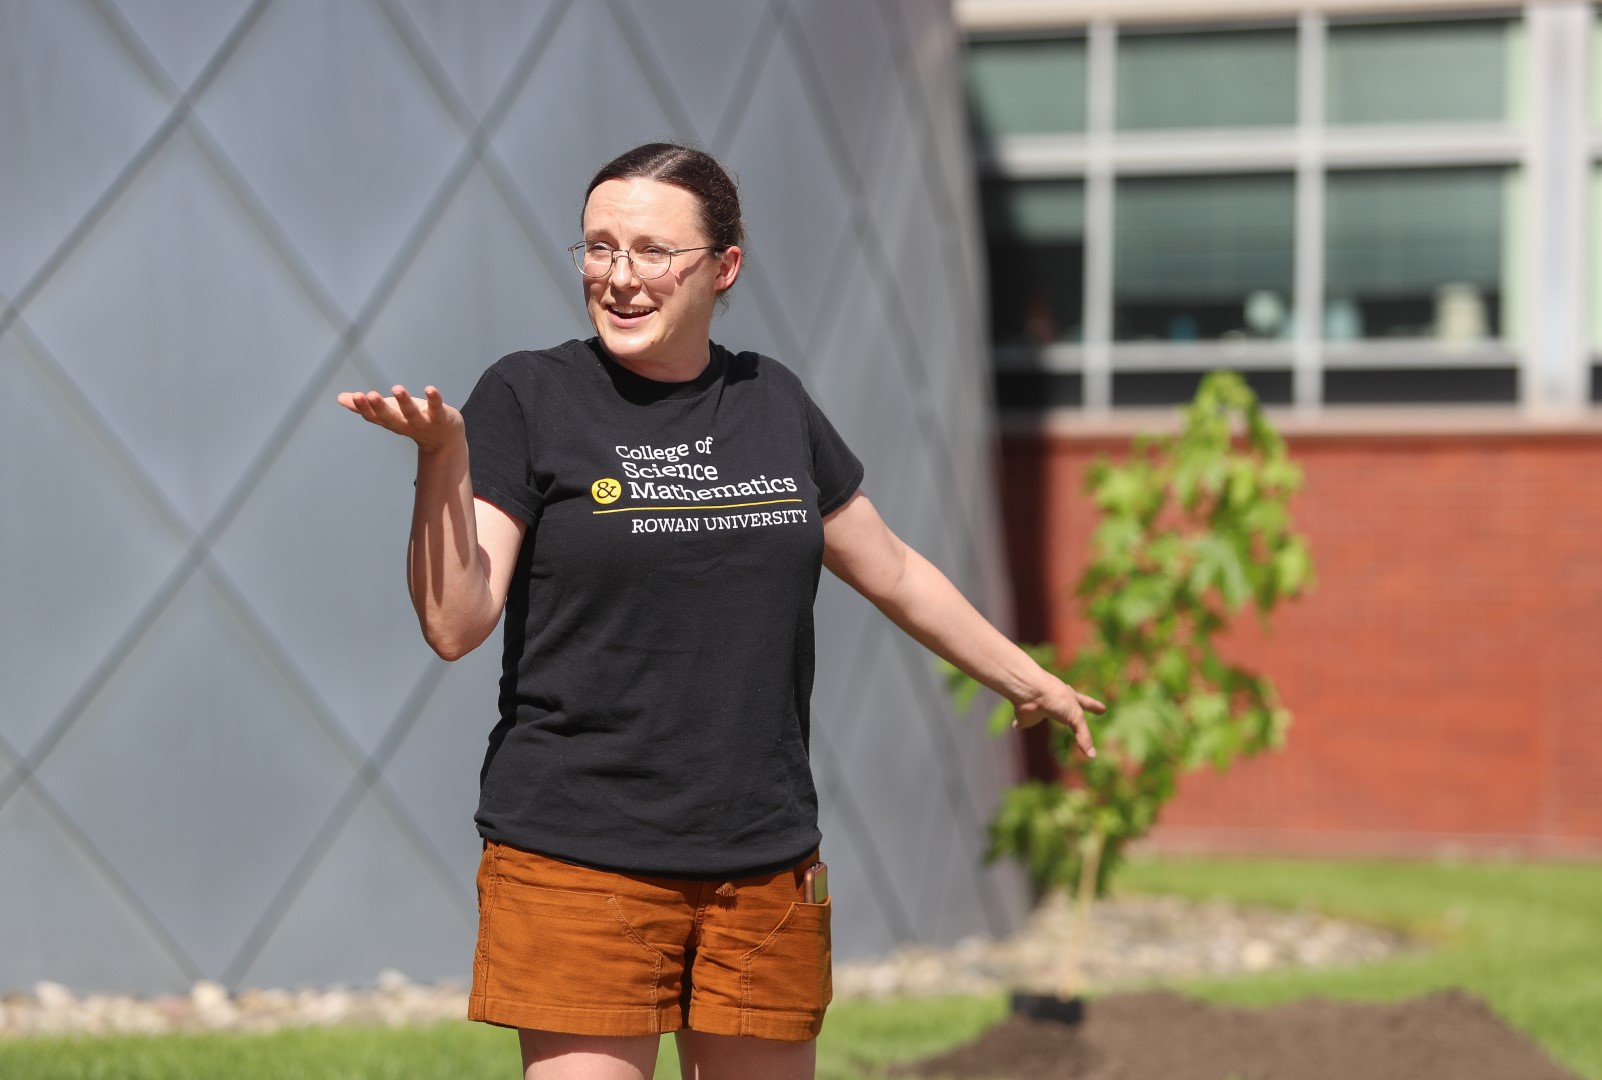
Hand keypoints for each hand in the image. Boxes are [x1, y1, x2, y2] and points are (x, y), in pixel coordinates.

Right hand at [336, 385, 462, 452]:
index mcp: (390, 422)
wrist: (444, 440)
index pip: (374, 417)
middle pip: (390, 418)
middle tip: (370, 395)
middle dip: (380, 407)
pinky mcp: (441, 417)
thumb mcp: (389, 413)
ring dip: (405, 402)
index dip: (364, 408)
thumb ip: (366, 406)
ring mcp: (423, 423)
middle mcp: (405, 424)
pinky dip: (434, 399)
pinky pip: (437, 408)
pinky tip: (430, 389)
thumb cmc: (412, 421)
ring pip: (412, 414)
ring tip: (397, 388)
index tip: (355, 396)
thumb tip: (340, 398)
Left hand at [1013, 680, 1104, 758]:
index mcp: (1071, 699)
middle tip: (1075, 711)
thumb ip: (1083, 736)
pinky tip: (1017, 725)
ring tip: (1040, 716)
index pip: (1087, 704)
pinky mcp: (1026, 715)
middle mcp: (1056, 702)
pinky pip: (1023, 721)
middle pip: (1064, 708)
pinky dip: (1020, 724)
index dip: (1094, 707)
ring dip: (1043, 716)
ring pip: (1043, 714)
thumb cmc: (1057, 698)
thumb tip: (1091, 756)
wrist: (1031, 691)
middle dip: (1070, 709)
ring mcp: (1041, 708)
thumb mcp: (1076, 717)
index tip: (1103, 709)